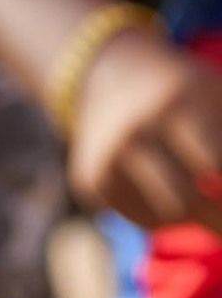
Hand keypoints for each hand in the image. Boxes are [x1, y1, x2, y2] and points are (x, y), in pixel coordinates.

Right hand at [69, 29, 221, 233]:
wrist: (111, 78)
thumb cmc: (185, 93)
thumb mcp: (220, 98)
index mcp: (175, 108)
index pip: (214, 166)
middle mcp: (133, 136)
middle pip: (188, 200)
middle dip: (218, 217)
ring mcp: (105, 162)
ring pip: (163, 219)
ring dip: (190, 215)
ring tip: (200, 197)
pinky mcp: (88, 182)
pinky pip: (137, 219)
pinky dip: (159, 214)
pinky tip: (161, 188)